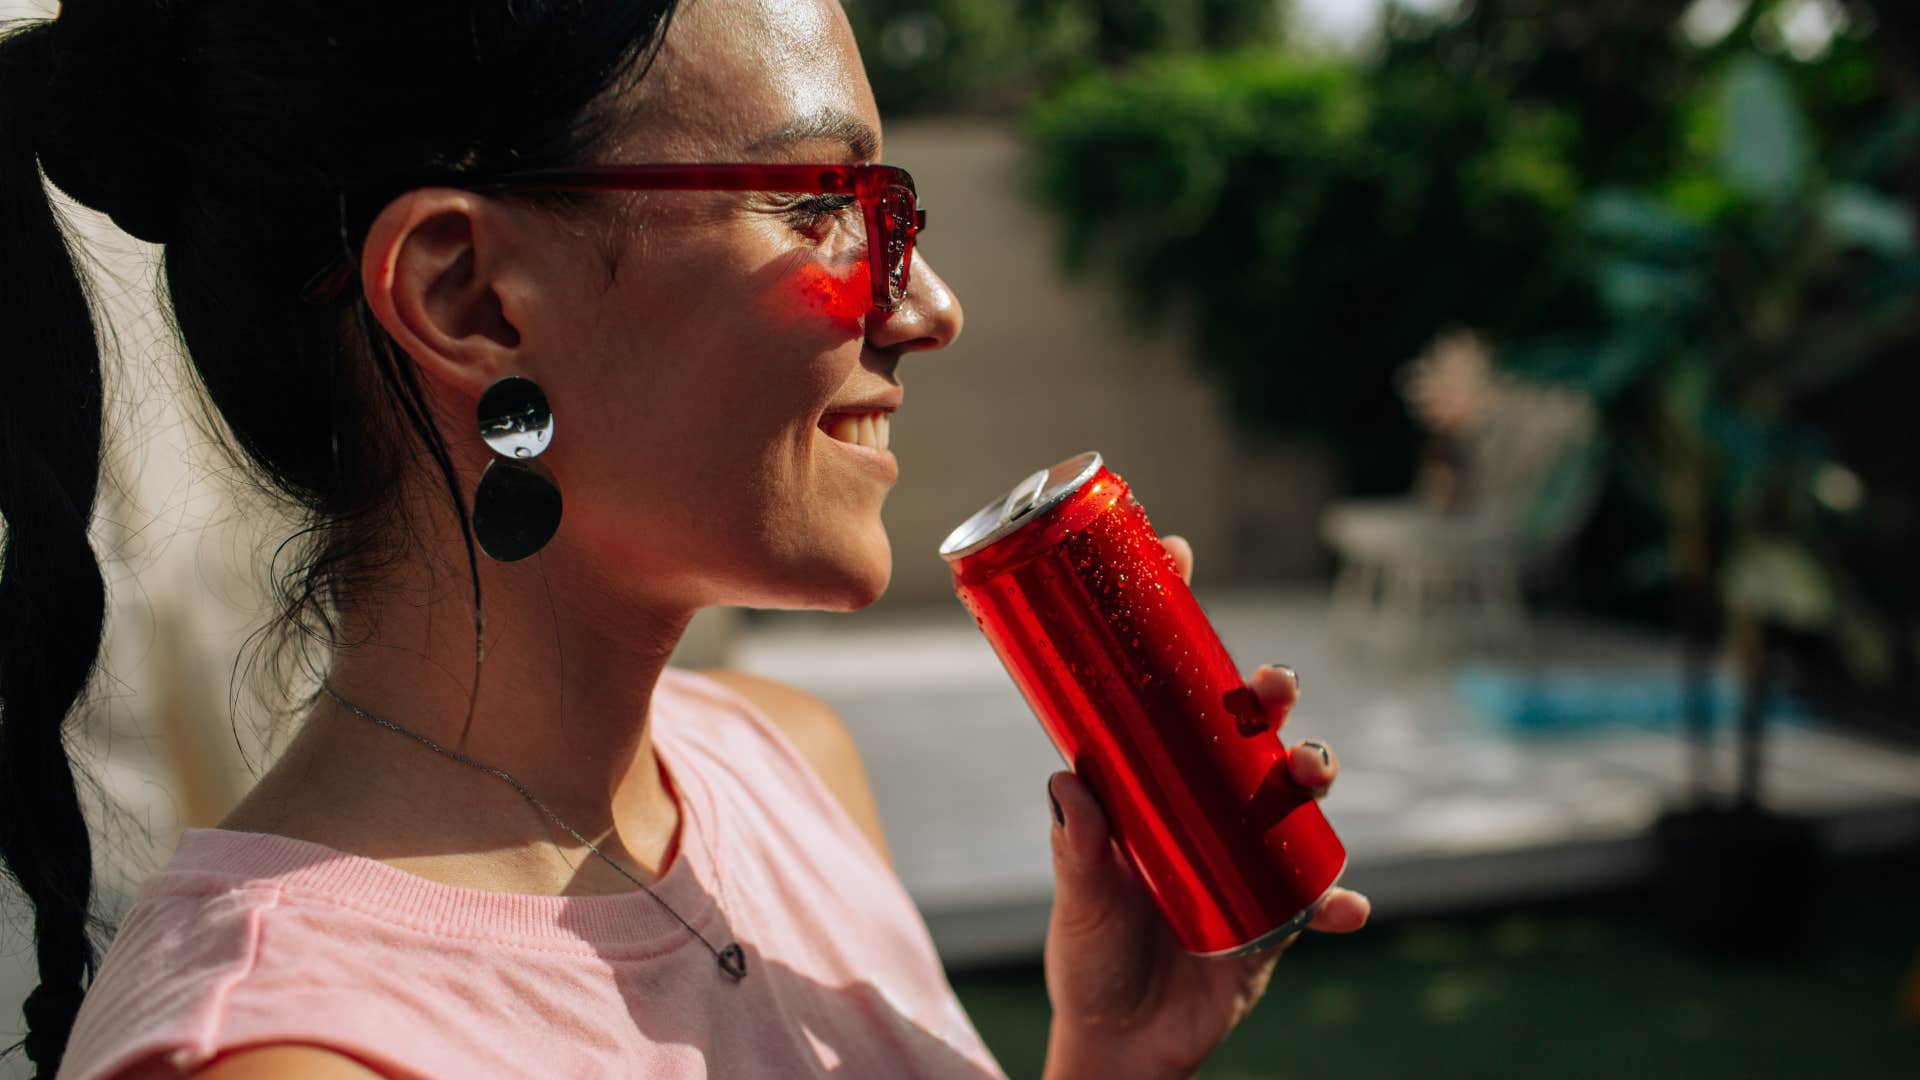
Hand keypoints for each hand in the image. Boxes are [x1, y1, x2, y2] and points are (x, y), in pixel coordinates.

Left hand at [1041, 535, 1369, 1079]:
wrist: (1123, 1044)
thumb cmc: (1089, 958)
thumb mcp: (1078, 900)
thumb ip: (1078, 848)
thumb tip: (1069, 780)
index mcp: (1150, 788)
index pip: (1162, 694)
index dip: (1173, 626)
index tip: (1177, 555)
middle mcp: (1203, 808)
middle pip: (1243, 732)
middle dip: (1265, 700)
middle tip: (1271, 687)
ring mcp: (1247, 856)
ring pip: (1290, 797)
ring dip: (1310, 775)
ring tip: (1309, 772)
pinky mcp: (1276, 915)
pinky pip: (1317, 899)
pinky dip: (1337, 901)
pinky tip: (1348, 905)